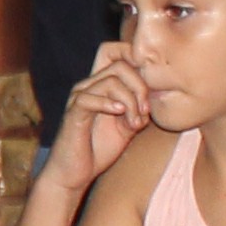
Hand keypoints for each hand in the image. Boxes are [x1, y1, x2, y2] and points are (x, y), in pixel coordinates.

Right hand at [37, 49, 149, 195]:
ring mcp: (79, 98)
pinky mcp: (72, 114)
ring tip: (135, 124)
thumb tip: (151, 101)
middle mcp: (88, 86)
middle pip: (120, 64)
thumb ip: (137, 109)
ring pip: (111, 81)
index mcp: (100, 85)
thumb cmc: (98, 150)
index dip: (135, 57)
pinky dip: (109, 105)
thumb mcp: (126, 127)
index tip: (152, 84)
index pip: (114, 51)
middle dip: (140, 86)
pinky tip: (120, 116)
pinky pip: (89, 98)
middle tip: (145, 111)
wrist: (74, 175)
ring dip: (130, 102)